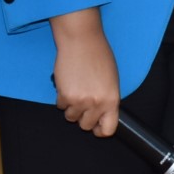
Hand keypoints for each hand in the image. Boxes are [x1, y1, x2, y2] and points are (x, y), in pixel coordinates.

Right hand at [49, 8, 119, 136]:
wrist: (82, 42)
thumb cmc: (99, 57)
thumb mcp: (112, 80)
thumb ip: (107, 98)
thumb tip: (102, 113)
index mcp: (112, 99)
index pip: (108, 129)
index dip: (101, 130)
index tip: (97, 127)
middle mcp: (97, 103)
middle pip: (86, 126)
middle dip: (84, 117)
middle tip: (84, 103)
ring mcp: (80, 101)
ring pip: (71, 117)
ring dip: (72, 107)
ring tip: (77, 90)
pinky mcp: (64, 95)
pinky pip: (61, 106)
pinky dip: (63, 98)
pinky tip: (69, 84)